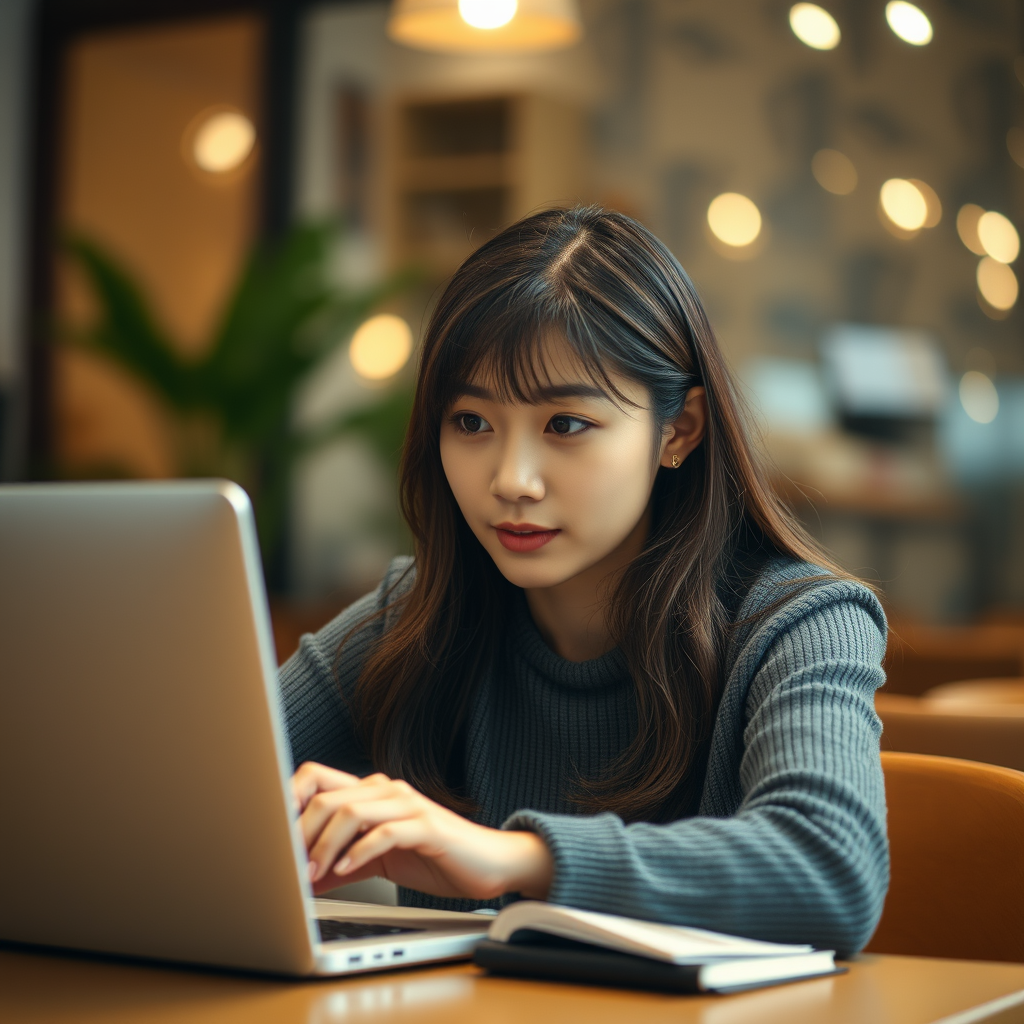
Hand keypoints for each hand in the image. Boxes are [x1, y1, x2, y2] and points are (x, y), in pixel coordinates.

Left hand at [290, 762, 552, 900]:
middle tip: (289, 868)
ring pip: (351, 811)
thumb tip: (303, 879)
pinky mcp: (427, 825)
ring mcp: (408, 804)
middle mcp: (386, 789)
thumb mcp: (378, 861)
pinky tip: (348, 871)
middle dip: (300, 834)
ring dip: (325, 846)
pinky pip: (385, 832)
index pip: (316, 776)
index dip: (288, 800)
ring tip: (313, 874)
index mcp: (371, 791)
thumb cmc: (434, 857)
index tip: (270, 837)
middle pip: (326, 796)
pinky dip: (360, 852)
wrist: (487, 863)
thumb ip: (343, 864)